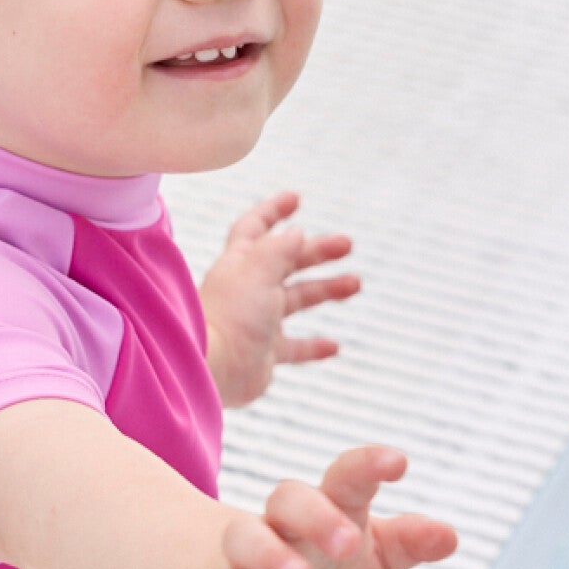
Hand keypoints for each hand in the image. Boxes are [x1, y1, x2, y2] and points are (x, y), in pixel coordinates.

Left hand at [199, 190, 358, 407]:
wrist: (214, 369)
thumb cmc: (230, 316)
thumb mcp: (258, 270)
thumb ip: (279, 249)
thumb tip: (295, 233)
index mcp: (239, 263)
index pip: (254, 227)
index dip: (273, 210)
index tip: (295, 199)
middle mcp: (246, 290)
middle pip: (286, 262)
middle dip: (316, 251)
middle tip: (347, 244)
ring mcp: (256, 322)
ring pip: (295, 300)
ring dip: (325, 290)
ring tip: (355, 284)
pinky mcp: (263, 354)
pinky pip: (293, 348)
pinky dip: (313, 346)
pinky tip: (334, 346)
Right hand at [200, 444, 456, 568]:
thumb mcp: (373, 560)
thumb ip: (407, 545)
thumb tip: (450, 537)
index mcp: (329, 510)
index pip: (347, 479)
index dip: (369, 466)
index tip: (398, 463)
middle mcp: (284, 526)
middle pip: (290, 498)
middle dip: (318, 514)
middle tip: (348, 543)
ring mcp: (247, 559)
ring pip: (246, 537)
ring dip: (269, 554)